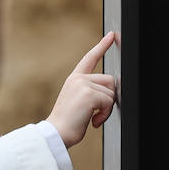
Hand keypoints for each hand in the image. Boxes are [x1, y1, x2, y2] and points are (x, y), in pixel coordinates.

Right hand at [46, 32, 118, 147]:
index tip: (112, 35)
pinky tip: (93, 121)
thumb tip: (112, 91)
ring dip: (107, 109)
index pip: (90, 58)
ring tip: (92, 118)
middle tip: (97, 113)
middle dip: (109, 98)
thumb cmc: (67, 123)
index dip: (102, 46)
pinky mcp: (89, 94)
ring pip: (111, 93)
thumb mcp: (78, 102)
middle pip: (110, 81)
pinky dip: (105, 115)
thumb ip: (91, 92)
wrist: (56, 134)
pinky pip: (109, 102)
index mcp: (74, 79)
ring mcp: (83, 85)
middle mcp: (78, 79)